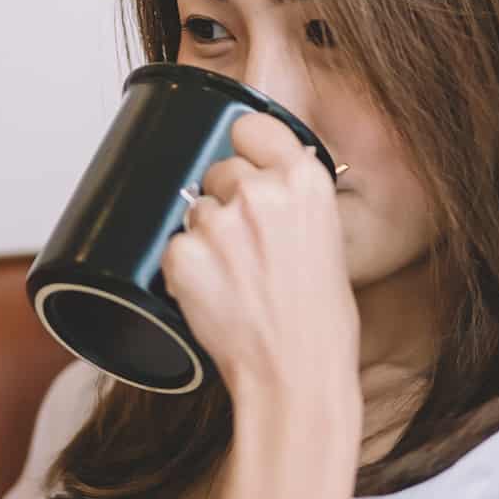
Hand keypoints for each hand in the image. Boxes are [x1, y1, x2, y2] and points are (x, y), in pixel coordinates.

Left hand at [167, 111, 361, 415]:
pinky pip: (172, 248)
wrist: (297, 373)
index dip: (243, 145)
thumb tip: (259, 185)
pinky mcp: (184, 256)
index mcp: (304, 181)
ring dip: (203, 238)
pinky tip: (213, 296)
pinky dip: (183, 271)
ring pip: (193, 211)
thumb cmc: (318, 321)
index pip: (252, 125)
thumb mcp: (326, 242)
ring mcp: (219, 224)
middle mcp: (261, 193)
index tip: (242, 160)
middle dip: (223, 201)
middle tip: (244, 249)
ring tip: (233, 280)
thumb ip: (291, 203)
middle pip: (217, 170)